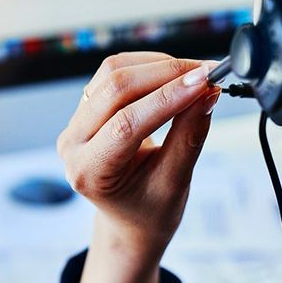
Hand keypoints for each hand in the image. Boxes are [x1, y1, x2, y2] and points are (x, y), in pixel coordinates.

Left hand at [56, 53, 219, 282]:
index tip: (205, 82)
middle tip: (207, 74)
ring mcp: (75, 123)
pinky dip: (148, 66)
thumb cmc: (150, 209)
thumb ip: (189, 137)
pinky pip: (113, 72)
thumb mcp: (174, 183)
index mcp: (89, 172)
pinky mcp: (87, 107)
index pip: (126, 125)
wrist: (130, 217)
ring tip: (196, 75)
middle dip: (165, 74)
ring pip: (112, 73)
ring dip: (158, 65)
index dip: (168, 98)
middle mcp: (73, 144)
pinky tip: (175, 75)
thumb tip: (207, 93)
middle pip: (114, 89)